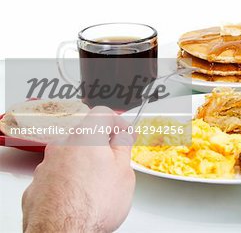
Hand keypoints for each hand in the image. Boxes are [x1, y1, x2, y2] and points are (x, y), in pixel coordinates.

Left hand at [22, 106, 134, 232]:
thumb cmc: (93, 206)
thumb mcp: (124, 172)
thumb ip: (123, 147)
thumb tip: (122, 135)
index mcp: (85, 136)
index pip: (102, 112)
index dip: (118, 121)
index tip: (125, 133)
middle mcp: (61, 146)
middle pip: (85, 134)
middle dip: (100, 144)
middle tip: (115, 160)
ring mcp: (45, 165)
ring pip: (69, 155)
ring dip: (84, 163)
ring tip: (97, 184)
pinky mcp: (36, 185)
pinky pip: (57, 174)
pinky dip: (68, 179)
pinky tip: (79, 196)